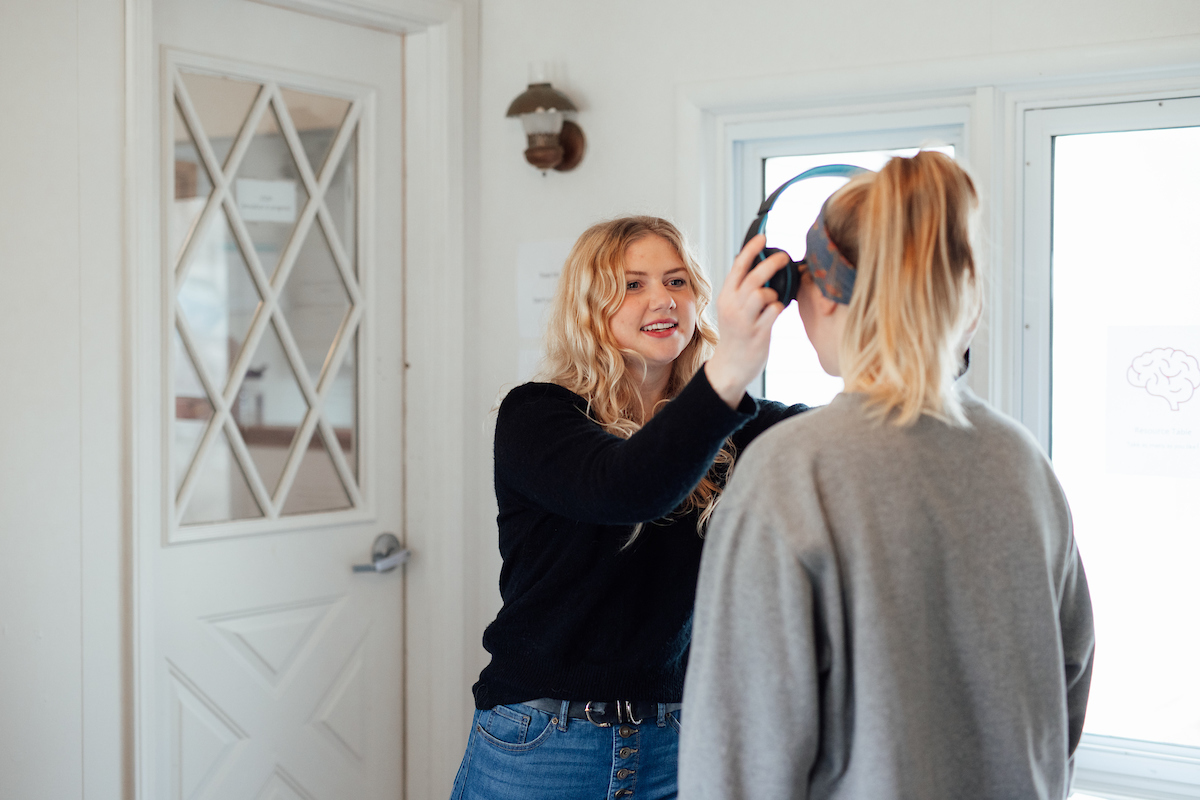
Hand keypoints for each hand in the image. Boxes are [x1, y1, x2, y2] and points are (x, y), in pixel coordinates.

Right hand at [704, 234, 788, 407]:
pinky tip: (776, 312)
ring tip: (774, 300)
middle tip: (785, 257)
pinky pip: (774, 312)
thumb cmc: (736, 335)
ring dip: (774, 293)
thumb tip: (762, 267)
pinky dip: (779, 308)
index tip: (762, 237)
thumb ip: (743, 290)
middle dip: (771, 263)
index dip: (751, 250)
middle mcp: (732, 307)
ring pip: (763, 294)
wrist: (730, 366)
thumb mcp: (732, 309)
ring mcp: (744, 321)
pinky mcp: (757, 334)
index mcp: (726, 297)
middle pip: (754, 278)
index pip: (738, 267)